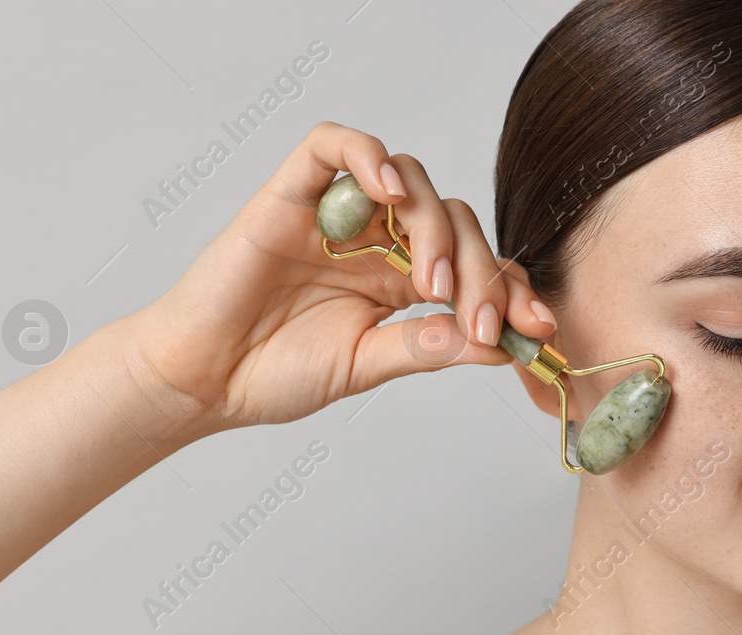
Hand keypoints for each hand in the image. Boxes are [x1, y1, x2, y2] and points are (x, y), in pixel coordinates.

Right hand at [116, 121, 555, 432]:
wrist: (204, 380)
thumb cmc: (275, 373)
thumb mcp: (368, 365)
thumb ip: (428, 347)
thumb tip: (498, 342)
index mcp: (401, 281)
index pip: (476, 265)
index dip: (511, 289)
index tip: (537, 328)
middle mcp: (377, 241)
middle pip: (455, 223)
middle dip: (482, 272)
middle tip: (478, 321)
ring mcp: (338, 215)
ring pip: (411, 183)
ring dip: (435, 230)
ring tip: (429, 286)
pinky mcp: (292, 194)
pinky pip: (333, 146)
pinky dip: (367, 156)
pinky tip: (388, 194)